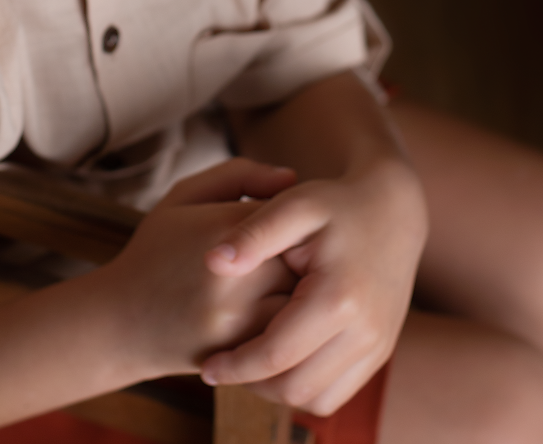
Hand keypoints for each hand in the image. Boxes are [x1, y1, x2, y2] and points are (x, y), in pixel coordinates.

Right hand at [103, 158, 298, 377]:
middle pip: (305, 260)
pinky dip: (290, 327)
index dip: (291, 219)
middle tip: (293, 257)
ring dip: (302, 295)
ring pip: (303, 304)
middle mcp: (235, 276)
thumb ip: (238, 175)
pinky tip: (276, 316)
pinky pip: (289, 338)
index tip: (282, 225)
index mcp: (222, 229)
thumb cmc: (155, 250)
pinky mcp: (241, 354)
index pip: (289, 214)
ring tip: (286, 286)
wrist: (119, 321)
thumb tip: (291, 178)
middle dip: (304, 258)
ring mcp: (238, 320)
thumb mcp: (183, 196)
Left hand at [199, 157, 427, 413]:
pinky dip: (304, 388)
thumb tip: (211, 261)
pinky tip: (279, 361)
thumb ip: (253, 234)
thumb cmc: (335, 203)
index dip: (236, 366)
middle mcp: (365, 332)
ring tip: (247, 365)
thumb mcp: (293, 205)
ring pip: (317, 399)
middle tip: (222, 368)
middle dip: (253, 385)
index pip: (277, 355)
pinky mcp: (380, 351)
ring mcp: (378, 346)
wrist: (394, 209)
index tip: (206, 367)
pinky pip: (336, 393)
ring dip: (277, 392)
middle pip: (297, 388)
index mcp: (338, 298)